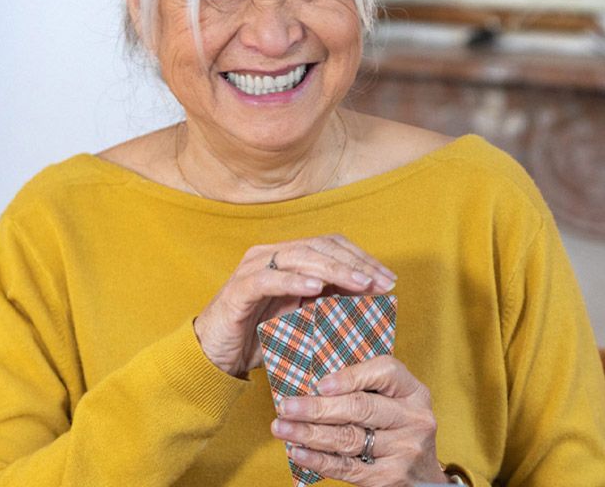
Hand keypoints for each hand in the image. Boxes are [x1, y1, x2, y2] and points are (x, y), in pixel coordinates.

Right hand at [194, 235, 396, 377]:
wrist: (216, 358)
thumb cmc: (261, 338)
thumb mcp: (302, 320)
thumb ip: (328, 305)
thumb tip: (371, 304)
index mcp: (288, 258)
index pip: (332, 246)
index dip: (362, 259)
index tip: (388, 280)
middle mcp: (271, 255)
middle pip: (321, 246)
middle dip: (356, 263)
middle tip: (380, 283)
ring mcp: (253, 269)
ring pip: (300, 256)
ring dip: (334, 269)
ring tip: (360, 283)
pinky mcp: (238, 290)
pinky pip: (269, 279)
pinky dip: (294, 280)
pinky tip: (316, 288)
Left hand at [270, 356, 449, 485]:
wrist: (422, 478)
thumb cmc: (399, 432)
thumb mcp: (397, 404)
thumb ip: (367, 391)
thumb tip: (314, 387)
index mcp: (415, 392)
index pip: (386, 372)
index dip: (350, 376)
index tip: (320, 383)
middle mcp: (414, 419)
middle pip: (361, 407)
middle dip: (317, 407)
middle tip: (286, 407)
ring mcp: (404, 449)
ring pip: (349, 438)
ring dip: (309, 433)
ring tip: (282, 428)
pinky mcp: (389, 477)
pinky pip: (346, 467)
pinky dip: (318, 459)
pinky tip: (298, 451)